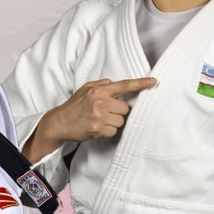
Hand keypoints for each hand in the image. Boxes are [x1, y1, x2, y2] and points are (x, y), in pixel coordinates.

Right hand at [26, 76, 156, 160]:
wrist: (60, 122)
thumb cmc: (74, 106)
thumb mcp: (85, 89)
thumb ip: (101, 85)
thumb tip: (114, 84)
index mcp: (99, 90)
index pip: (124, 85)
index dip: (140, 83)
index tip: (154, 82)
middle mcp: (100, 101)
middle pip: (125, 108)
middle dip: (117, 111)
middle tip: (104, 113)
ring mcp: (100, 116)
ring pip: (121, 120)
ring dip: (113, 122)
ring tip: (99, 120)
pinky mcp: (99, 129)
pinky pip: (114, 131)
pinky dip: (108, 131)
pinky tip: (97, 128)